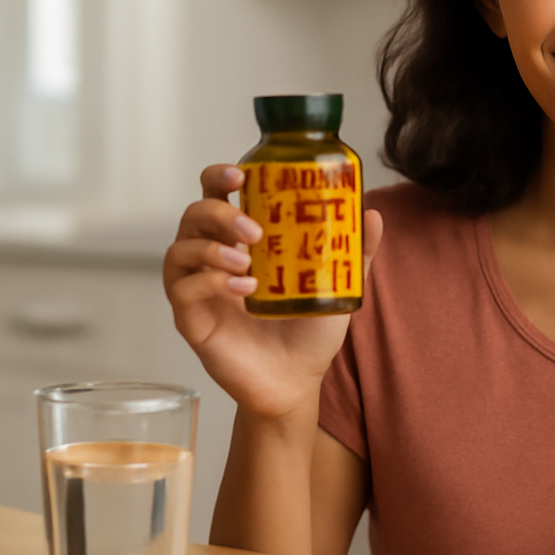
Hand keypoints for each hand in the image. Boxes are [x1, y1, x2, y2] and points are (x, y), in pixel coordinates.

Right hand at [163, 164, 383, 423]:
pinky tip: (243, 290)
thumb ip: (354, 252)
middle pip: (194, 214)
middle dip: (220, 213)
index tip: (241, 173)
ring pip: (180, 249)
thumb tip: (373, 214)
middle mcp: (213, 258)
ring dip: (212, 248)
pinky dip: (209, 282)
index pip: (217, 194)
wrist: (296, 381)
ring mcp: (197, 288)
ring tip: (248, 265)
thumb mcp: (337, 287)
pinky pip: (182, 289)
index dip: (220, 176)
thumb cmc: (308, 331)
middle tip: (254, 231)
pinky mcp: (190, 319)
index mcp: (241, 240)